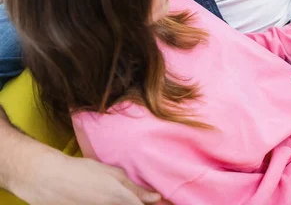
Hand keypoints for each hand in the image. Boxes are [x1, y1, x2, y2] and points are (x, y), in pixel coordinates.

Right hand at [12, 151, 160, 204]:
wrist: (48, 178)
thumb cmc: (82, 172)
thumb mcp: (113, 174)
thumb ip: (136, 189)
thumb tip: (156, 198)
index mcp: (121, 199)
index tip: (158, 203)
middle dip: (137, 204)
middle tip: (133, 199)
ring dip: (121, 204)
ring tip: (108, 196)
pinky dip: (105, 204)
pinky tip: (98, 199)